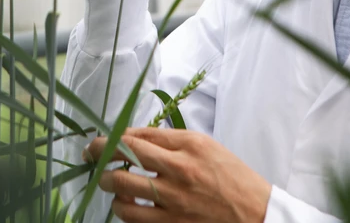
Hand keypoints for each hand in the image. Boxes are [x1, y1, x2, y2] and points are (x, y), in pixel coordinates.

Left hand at [84, 128, 270, 222]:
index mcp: (185, 152)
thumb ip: (165, 138)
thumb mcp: (201, 144)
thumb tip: (130, 135)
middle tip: (94, 160)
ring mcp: (174, 208)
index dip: (109, 141)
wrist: (256, 213)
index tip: (96, 141)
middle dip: (99, 164)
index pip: (135, 142)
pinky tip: (128, 204)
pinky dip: (126, 212)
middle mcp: (177, 179)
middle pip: (122, 171)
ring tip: (111, 184)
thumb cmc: (228, 173)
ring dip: (110, 191)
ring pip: (123, 202)